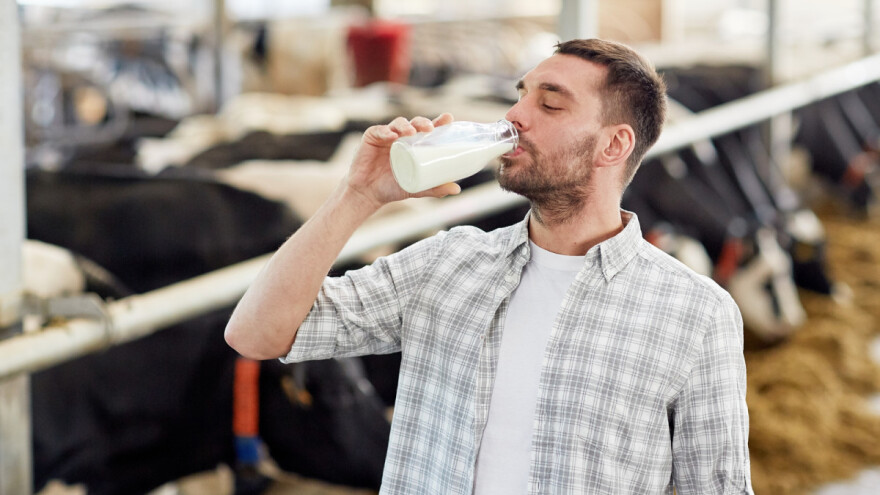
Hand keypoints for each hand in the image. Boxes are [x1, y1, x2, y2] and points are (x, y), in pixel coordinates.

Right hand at [345, 113, 460, 208]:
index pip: (428, 130)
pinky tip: (391, 136)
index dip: (438, 122)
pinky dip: (385, 131)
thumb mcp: (417, 188)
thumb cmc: (393, 187)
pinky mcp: (371, 137)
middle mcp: (402, 137)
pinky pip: (379, 131)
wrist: (368, 193)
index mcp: (414, 145)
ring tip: (411, 132)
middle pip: (415, 123)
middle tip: (429, 128)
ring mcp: (386, 136)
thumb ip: (435, 188)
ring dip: (405, 125)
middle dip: (423, 122)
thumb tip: (457, 190)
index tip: (448, 118)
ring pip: (398, 124)